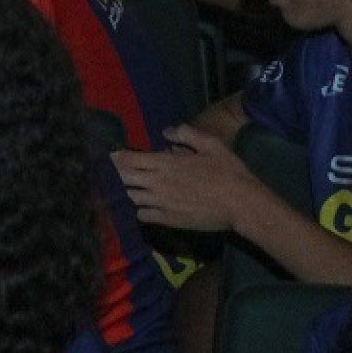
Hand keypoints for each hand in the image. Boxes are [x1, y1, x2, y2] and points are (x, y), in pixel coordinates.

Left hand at [113, 125, 258, 232]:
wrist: (242, 205)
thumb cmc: (229, 172)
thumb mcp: (211, 145)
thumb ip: (186, 134)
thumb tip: (165, 132)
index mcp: (165, 162)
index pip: (129, 158)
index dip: (116, 157)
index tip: (108, 155)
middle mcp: (158, 182)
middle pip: (123, 177)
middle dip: (114, 174)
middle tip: (110, 172)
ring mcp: (161, 203)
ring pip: (130, 197)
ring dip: (126, 192)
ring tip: (124, 189)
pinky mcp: (168, 220)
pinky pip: (142, 215)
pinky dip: (139, 210)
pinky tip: (142, 207)